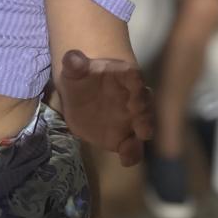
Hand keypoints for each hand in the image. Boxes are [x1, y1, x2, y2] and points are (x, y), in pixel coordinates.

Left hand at [55, 50, 152, 167]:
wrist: (78, 98)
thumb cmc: (81, 80)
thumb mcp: (73, 69)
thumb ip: (74, 63)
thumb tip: (73, 58)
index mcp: (123, 76)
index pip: (135, 77)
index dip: (137, 84)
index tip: (135, 90)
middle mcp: (134, 97)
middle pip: (145, 102)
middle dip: (144, 112)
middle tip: (140, 122)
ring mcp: (132, 118)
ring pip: (144, 124)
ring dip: (143, 131)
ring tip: (138, 137)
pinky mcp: (126, 136)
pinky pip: (133, 146)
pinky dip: (132, 153)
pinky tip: (125, 158)